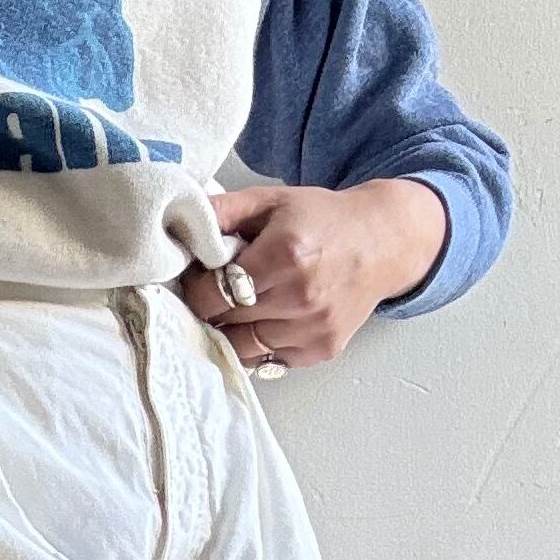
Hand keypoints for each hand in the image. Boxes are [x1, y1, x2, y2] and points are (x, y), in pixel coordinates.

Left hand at [179, 178, 450, 372]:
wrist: (384, 240)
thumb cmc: (322, 219)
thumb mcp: (270, 200)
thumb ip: (221, 211)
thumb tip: (175, 227)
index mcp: (285, 255)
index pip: (211, 294)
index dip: (195, 287)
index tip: (199, 277)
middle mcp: (300, 297)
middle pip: (224, 322)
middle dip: (212, 308)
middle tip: (216, 290)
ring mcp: (313, 328)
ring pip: (242, 347)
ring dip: (233, 330)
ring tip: (242, 305)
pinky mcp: (322, 349)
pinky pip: (268, 359)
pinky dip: (260, 343)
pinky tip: (269, 317)